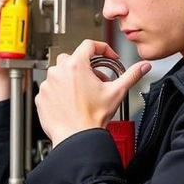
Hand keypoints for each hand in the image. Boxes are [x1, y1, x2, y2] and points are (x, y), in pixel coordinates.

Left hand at [35, 39, 151, 147]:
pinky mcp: (41, 95)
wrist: (77, 138)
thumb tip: (142, 67)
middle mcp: (58, 71)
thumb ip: (131, 75)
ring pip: (60, 72)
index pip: (89, 45)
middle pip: (73, 58)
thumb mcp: (116, 92)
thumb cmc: (93, 118)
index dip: (102, 49)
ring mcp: (48, 83)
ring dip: (71, 79)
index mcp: (76, 65)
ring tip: (82, 94)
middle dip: (86, 67)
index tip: (108, 57)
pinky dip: (59, 92)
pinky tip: (69, 102)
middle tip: (96, 81)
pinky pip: (51, 87)